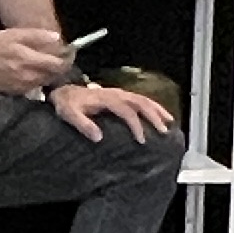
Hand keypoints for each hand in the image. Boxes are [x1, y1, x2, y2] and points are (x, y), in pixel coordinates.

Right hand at [0, 26, 70, 94]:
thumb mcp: (12, 34)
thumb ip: (36, 36)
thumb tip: (57, 38)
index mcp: (28, 60)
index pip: (58, 64)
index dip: (67, 58)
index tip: (70, 51)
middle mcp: (29, 76)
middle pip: (55, 75)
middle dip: (61, 66)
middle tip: (61, 56)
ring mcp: (24, 86)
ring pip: (46, 81)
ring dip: (50, 73)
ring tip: (46, 62)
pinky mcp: (18, 92)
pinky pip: (36, 86)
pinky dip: (39, 78)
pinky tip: (32, 70)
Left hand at [50, 77, 174, 139]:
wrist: (64, 92)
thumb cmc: (66, 104)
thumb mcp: (69, 114)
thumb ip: (83, 124)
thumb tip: (98, 137)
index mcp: (106, 98)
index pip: (126, 111)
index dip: (135, 125)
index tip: (141, 140)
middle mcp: (116, 93)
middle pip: (140, 102)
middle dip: (153, 117)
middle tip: (163, 131)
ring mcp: (119, 93)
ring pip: (143, 99)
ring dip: (157, 110)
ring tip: (169, 122)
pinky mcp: (120, 95)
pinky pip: (140, 99)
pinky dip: (153, 106)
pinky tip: (160, 114)